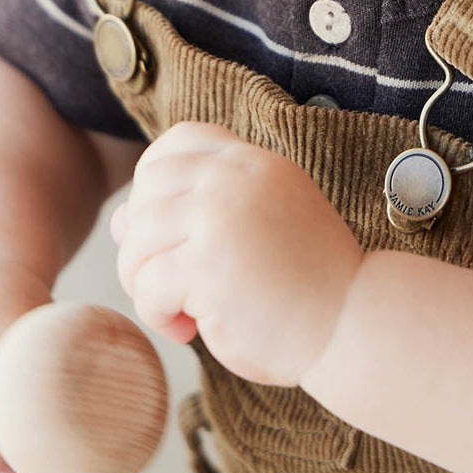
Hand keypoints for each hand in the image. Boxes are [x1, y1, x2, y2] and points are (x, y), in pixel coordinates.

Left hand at [109, 122, 363, 385]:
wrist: (353, 323)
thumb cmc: (307, 287)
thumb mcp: (261, 225)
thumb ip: (204, 210)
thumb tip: (118, 220)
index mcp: (254, 162)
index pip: (179, 141)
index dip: (154, 183)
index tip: (169, 231)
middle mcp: (236, 177)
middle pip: (147, 189)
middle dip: (141, 240)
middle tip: (166, 283)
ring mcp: (221, 215)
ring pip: (136, 238)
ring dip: (144, 283)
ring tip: (178, 311)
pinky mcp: (208, 263)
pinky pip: (147, 284)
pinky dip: (156, 314)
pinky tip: (188, 330)